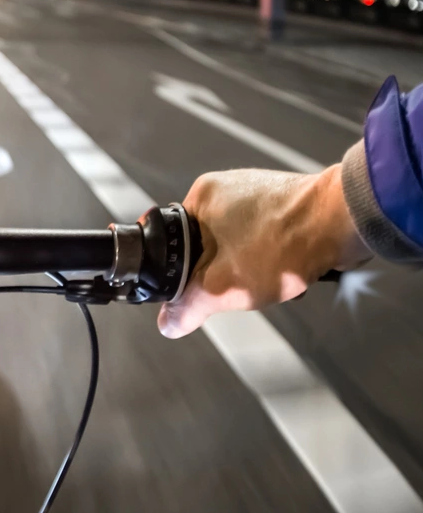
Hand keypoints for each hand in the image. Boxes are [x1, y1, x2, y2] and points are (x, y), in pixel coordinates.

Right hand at [158, 164, 370, 337]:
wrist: (344, 221)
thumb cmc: (278, 246)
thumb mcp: (222, 287)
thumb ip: (189, 306)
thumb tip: (168, 324)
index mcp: (201, 196)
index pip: (173, 242)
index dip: (182, 273)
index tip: (198, 290)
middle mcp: (226, 188)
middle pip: (208, 247)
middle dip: (225, 274)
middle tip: (241, 285)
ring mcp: (257, 192)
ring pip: (239, 246)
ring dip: (253, 270)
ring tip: (271, 278)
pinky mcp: (284, 202)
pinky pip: (266, 238)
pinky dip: (274, 258)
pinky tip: (289, 269)